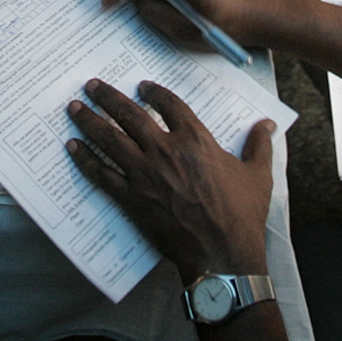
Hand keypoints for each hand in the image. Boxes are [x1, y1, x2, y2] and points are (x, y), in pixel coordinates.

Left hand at [66, 79, 274, 280]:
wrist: (222, 254)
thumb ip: (260, 146)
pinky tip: (73, 148)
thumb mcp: (258, 176)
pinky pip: (102, 174)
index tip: (142, 86)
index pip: (170, 104)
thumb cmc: (241, 215)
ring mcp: (145, 173)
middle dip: (108, 97)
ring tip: (75, 108)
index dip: (154, 92)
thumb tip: (268, 125)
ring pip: (109, 139)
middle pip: (130, 114)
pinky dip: (85, 159)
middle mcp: (165, 150)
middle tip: (91, 86)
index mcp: (195, 140)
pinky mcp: (132, 198)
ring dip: (89, 120)